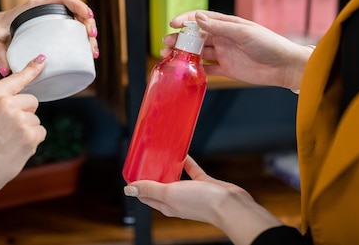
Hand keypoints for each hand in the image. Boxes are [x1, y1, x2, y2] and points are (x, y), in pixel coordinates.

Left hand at [0, 0, 98, 76]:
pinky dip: (81, 40)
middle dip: (88, 23)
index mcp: (35, 7)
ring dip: (88, 34)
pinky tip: (86, 53)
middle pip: (75, 11)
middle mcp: (45, 10)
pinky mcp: (51, 28)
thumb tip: (6, 70)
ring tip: (93, 52)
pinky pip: (71, 30)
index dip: (79, 6)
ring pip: (75, 22)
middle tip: (92, 39)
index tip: (88, 17)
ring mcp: (50, 19)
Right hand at [0, 55, 48, 237]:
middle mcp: (5, 102)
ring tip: (7, 143)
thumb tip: (19, 97)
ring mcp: (19, 118)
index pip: (17, 78)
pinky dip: (32, 142)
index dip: (32, 69)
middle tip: (6, 132)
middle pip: (32, 100)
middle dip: (25, 114)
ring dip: (27, 131)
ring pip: (36, 119)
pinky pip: (40, 132)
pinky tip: (15, 150)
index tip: (43, 59)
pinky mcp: (30, 135)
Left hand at [124, 156, 282, 244]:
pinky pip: (192, 171)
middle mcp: (177, 200)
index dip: (137, 185)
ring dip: (168, 168)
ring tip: (162, 155)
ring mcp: (191, 193)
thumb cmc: (202, 203)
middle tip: (145, 159)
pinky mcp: (204, 185)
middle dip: (151, 175)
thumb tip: (129, 191)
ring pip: (175, 178)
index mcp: (167, 205)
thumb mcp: (170, 193)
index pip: (146, 195)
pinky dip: (186, 162)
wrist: (230, 205)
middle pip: (159, 186)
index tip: (131, 171)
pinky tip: (183, 154)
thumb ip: (150, 189)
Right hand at [161, 10, 312, 89]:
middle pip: (195, 37)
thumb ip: (219, 27)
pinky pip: (207, 69)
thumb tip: (197, 18)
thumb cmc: (268, 44)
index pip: (201, 18)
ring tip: (169, 56)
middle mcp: (223, 37)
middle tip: (165, 43)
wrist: (285, 66)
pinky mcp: (227, 69)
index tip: (173, 24)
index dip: (185, 20)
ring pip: (198, 52)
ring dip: (184, 54)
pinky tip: (184, 72)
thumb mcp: (243, 33)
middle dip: (179, 39)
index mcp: (227, 24)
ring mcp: (224, 53)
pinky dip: (195, 70)